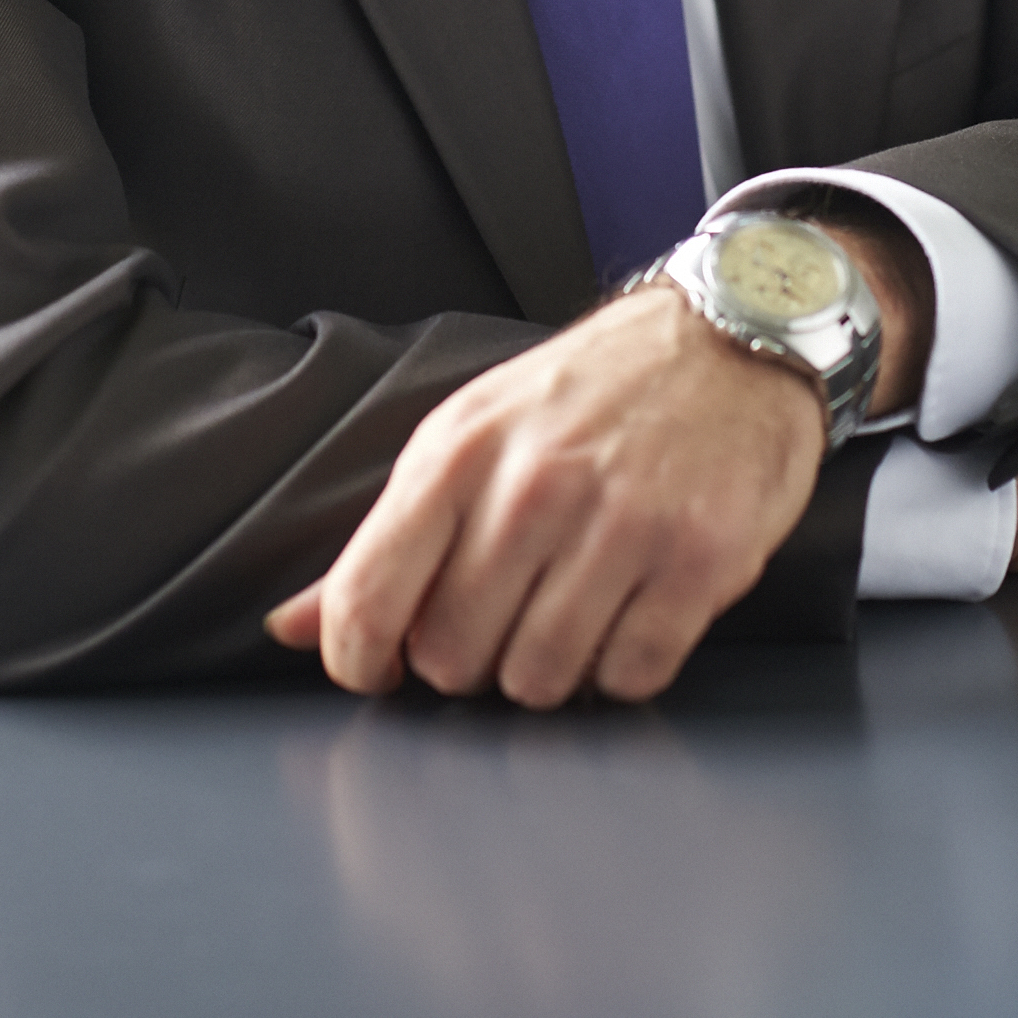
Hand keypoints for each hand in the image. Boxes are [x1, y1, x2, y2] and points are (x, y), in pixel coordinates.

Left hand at [266, 284, 824, 707]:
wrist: (727, 335)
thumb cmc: (588, 391)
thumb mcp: (469, 435)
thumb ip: (382, 538)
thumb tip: (289, 628)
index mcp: (458, 451)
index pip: (366, 599)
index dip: (360, 661)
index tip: (380, 667)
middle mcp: (533, 487)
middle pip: (451, 660)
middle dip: (467, 660)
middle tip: (500, 618)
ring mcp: (620, 525)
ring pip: (538, 682)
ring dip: (548, 669)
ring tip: (567, 611)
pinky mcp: (698, 562)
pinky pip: (629, 677)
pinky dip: (623, 666)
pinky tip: (628, 613)